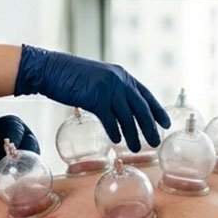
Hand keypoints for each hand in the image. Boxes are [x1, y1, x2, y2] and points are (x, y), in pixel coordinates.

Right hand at [13, 44, 169, 151]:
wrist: (51, 69)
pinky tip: (117, 141)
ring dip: (133, 134)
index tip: (165, 123)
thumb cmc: (72, 76)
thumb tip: (123, 110)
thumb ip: (113, 90)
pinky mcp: (96, 98)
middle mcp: (119, 80)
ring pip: (127, 116)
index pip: (146, 94)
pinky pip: (110, 119)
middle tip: (156, 141)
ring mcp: (108, 88)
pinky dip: (115, 131)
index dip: (157, 110)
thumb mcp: (99, 79)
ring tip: (137, 148)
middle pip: (141, 107)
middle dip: (150, 126)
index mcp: (122, 75)